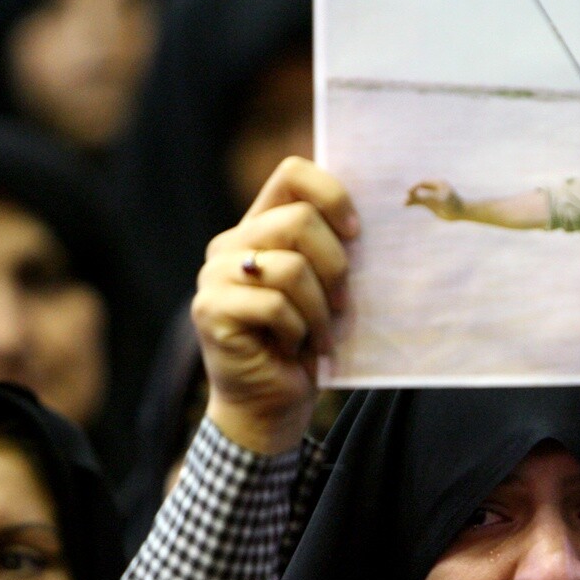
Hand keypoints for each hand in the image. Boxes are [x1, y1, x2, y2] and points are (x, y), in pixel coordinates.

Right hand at [194, 157, 357, 454]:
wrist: (270, 406)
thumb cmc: (306, 345)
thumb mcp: (326, 289)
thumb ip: (333, 250)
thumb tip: (369, 224)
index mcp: (260, 227)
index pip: (292, 173)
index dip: (331, 195)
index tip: (357, 234)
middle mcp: (231, 243)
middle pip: (299, 220)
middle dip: (336, 267)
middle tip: (342, 304)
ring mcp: (215, 275)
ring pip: (291, 267)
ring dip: (320, 310)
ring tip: (319, 336)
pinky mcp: (210, 309)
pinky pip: (274, 305)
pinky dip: (298, 331)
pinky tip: (293, 348)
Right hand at [406, 179, 462, 219]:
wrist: (461, 213)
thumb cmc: (453, 205)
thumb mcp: (440, 201)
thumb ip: (428, 198)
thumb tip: (415, 196)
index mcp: (438, 184)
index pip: (423, 183)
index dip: (415, 187)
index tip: (410, 192)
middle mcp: (434, 189)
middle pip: (420, 189)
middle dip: (412, 193)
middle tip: (406, 198)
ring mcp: (432, 196)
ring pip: (419, 196)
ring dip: (411, 199)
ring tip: (404, 204)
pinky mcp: (431, 204)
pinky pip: (420, 202)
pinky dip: (414, 203)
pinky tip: (407, 205)